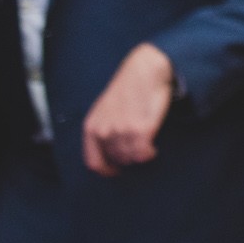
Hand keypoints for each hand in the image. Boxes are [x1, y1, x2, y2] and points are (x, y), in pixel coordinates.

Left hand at [82, 43, 175, 175]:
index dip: (105, 170)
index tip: (115, 172)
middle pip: (117, 159)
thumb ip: (104, 128)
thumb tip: (111, 148)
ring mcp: (122, 131)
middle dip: (128, 157)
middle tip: (137, 149)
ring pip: (131, 157)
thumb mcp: (105, 109)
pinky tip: (152, 148)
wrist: (144, 70)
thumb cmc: (128, 88)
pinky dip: (149, 153)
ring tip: (146, 146)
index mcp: (92, 127)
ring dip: (139, 154)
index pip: (93, 161)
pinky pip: (144, 153)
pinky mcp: (141, 129)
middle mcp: (104, 131)